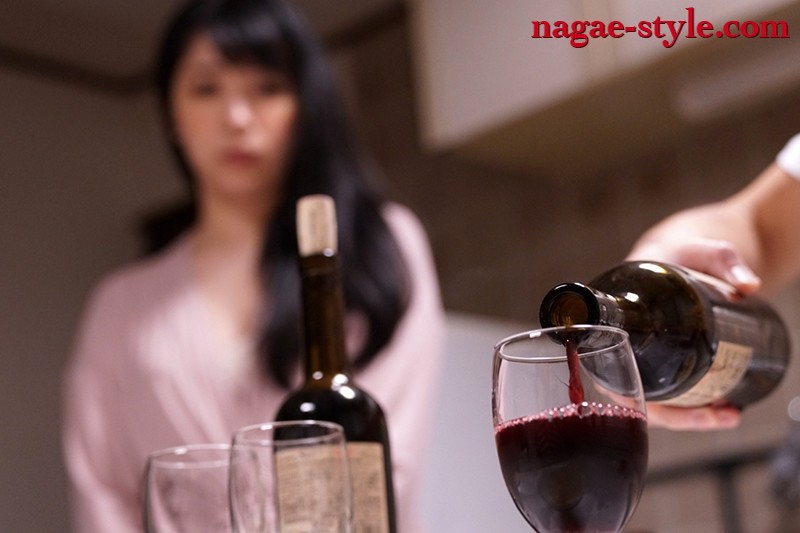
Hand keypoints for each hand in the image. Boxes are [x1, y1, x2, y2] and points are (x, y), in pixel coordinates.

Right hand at [628, 237, 754, 430]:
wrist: (682, 254)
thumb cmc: (683, 250)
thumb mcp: (702, 249)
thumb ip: (724, 259)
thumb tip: (748, 286)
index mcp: (616, 312)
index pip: (605, 356)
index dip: (625, 386)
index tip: (660, 404)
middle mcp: (623, 340)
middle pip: (631, 391)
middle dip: (673, 414)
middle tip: (715, 413)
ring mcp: (644, 354)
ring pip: (653, 399)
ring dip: (686, 417)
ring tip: (726, 416)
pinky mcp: (663, 362)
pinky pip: (668, 394)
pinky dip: (690, 408)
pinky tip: (721, 411)